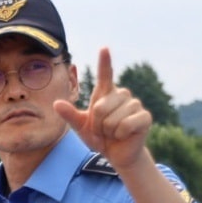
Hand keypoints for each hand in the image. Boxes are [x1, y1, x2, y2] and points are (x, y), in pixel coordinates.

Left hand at [55, 48, 151, 169]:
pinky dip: (120, 135)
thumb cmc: (99, 137)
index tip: (103, 48)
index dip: (104, 62)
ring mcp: (135, 104)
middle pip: (99, 108)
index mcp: (106, 94)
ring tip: (113, 133)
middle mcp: (122, 95)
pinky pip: (125, 125)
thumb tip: (56, 104)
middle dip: (96, 125)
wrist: (117, 154)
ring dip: (108, 132)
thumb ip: (70, 115)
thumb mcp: (81, 127)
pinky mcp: (145, 116)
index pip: (105, 75)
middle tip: (102, 130)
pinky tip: (124, 135)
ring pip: (112, 119)